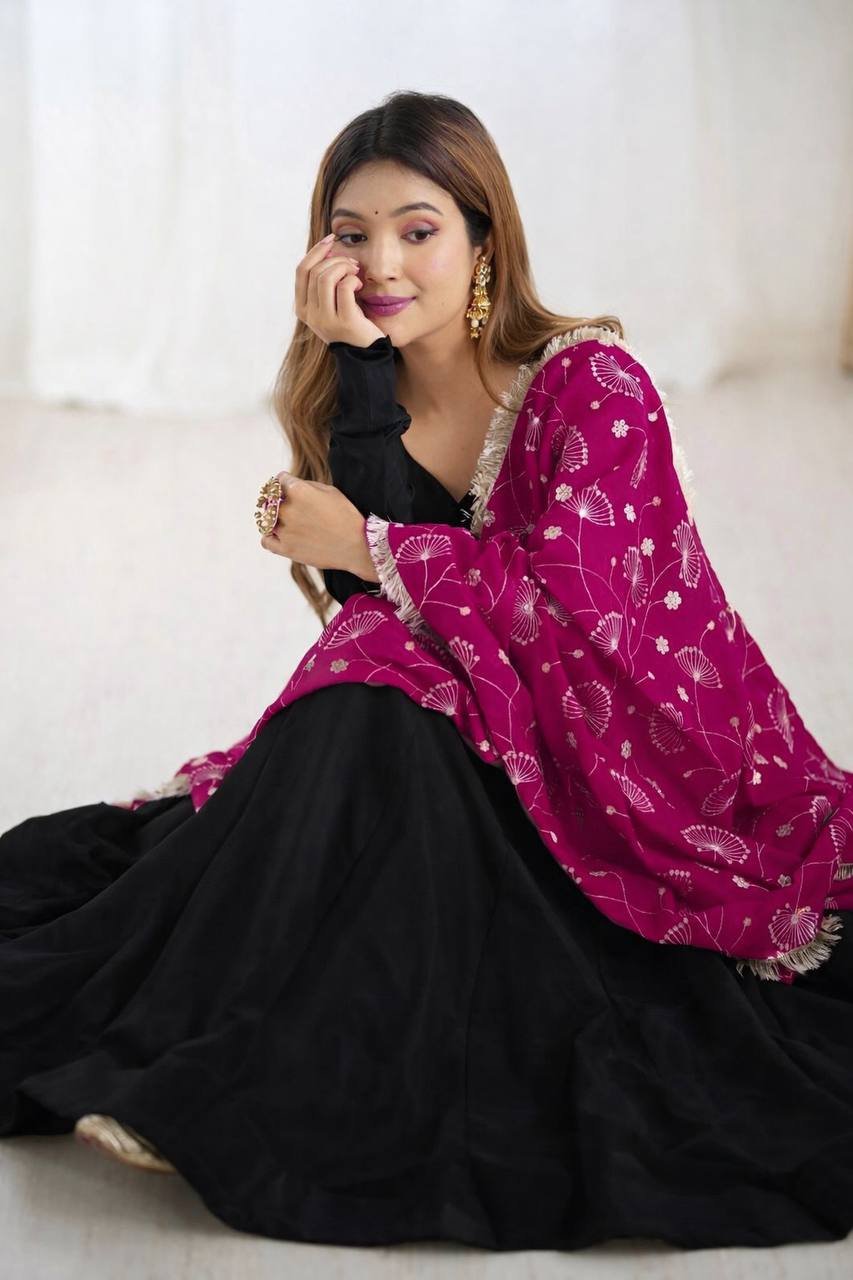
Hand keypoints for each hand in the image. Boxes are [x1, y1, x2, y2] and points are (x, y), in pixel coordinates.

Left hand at [259, 470, 378, 579]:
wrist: (357, 546)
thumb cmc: (347, 516)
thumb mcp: (330, 491)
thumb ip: (306, 485)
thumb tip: (290, 484)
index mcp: (298, 491)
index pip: (280, 480)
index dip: (285, 482)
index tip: (289, 486)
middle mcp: (287, 509)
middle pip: (272, 499)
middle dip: (280, 499)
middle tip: (293, 506)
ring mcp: (284, 530)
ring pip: (267, 520)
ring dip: (275, 518)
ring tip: (289, 521)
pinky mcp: (285, 549)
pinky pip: (266, 541)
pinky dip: (270, 537)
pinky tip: (279, 535)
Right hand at [295, 233, 386, 347]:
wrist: (366, 354)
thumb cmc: (351, 323)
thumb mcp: (331, 303)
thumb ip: (324, 283)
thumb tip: (328, 249)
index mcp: (303, 308)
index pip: (301, 270)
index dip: (316, 251)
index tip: (332, 240)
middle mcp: (310, 315)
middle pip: (314, 271)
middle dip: (335, 258)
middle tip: (352, 263)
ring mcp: (325, 320)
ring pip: (326, 277)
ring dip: (344, 266)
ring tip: (356, 271)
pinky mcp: (344, 321)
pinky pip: (344, 287)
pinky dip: (353, 279)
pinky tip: (360, 284)